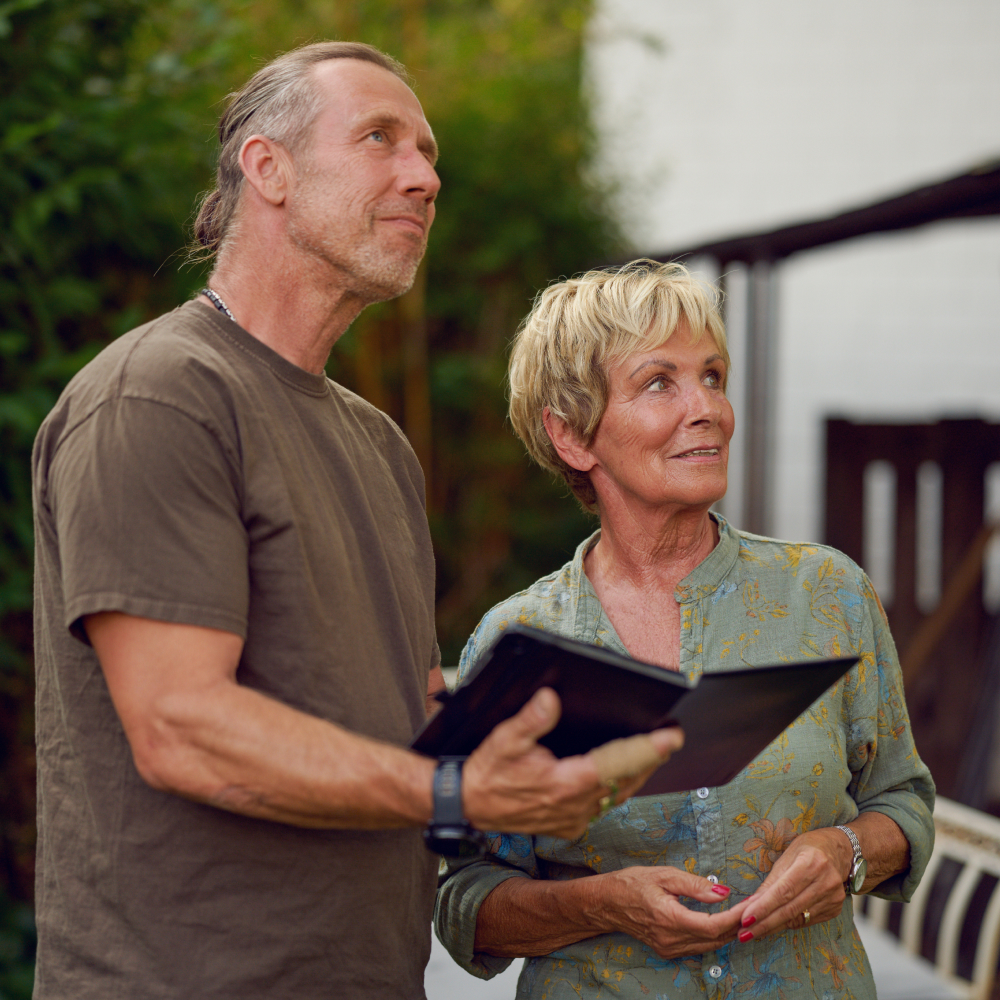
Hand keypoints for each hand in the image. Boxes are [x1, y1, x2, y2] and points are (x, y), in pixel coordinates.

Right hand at [462, 688, 682, 839]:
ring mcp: (574, 819)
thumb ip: (531, 718)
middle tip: (671, 737)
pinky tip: (623, 775)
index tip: (672, 735)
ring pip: (619, 796)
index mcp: (566, 783)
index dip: (649, 749)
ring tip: (656, 752)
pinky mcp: (569, 825)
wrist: (468, 806)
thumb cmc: (487, 773)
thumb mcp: (504, 738)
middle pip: (627, 780)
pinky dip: (618, 789)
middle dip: (651, 758)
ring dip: (638, 774)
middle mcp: (575, 806)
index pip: (618, 763)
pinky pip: (603, 806)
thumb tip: (551, 698)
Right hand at [590, 866, 746, 957]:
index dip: (736, 916)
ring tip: (743, 913)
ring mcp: (669, 949)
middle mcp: (671, 939)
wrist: (606, 903)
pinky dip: (714, 936)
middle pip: (715, 939)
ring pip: (710, 946)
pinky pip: (699, 947)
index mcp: (669, 918)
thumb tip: (723, 893)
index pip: (713, 925)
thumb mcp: (663, 875)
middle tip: (754, 906)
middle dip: (738, 924)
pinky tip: (721, 923)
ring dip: (728, 931)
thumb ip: (694, 884)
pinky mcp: (668, 951)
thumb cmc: (632, 883)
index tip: (752, 903)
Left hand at [736, 827, 851, 941]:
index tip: (745, 919)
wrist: (839, 851)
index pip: (783, 891)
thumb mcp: (786, 857)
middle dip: (764, 924)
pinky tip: (775, 924)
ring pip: (797, 919)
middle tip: (744, 934)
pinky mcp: (835, 909)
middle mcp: (825, 881)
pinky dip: (788, 924)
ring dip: (773, 927)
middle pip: (790, 909)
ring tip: (753, 932)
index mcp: (811, 862)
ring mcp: (833, 897)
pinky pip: (806, 921)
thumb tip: (750, 904)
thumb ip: (770, 882)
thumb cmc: (808, 849)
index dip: (764, 907)